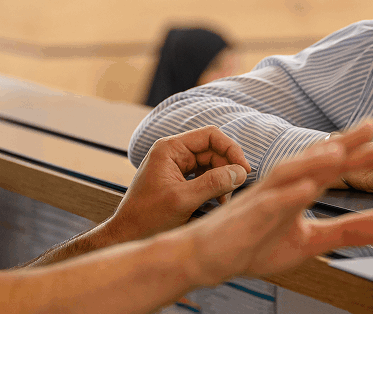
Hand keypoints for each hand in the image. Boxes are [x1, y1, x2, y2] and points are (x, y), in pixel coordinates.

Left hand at [105, 126, 250, 243]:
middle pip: (212, 150)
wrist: (127, 236)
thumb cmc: (147, 217)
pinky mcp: (178, 181)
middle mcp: (172, 153)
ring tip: (224, 200)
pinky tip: (217, 202)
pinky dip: (213, 188)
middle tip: (236, 190)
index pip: (209, 136)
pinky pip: (203, 177)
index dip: (230, 149)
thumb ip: (213, 183)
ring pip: (210, 165)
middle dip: (227, 169)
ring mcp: (175, 166)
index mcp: (170, 148)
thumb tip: (241, 172)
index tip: (244, 170)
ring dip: (222, 180)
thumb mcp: (183, 199)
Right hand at [186, 120, 372, 284]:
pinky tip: (307, 190)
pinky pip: (269, 204)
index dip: (358, 150)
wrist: (208, 257)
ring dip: (314, 161)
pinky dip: (288, 195)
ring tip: (340, 152)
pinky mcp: (249, 218)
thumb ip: (350, 229)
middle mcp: (282, 186)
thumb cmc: (254, 242)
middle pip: (315, 160)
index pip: (332, 164)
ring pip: (290, 174)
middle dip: (343, 145)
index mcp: (298, 189)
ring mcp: (264, 199)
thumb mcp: (311, 240)